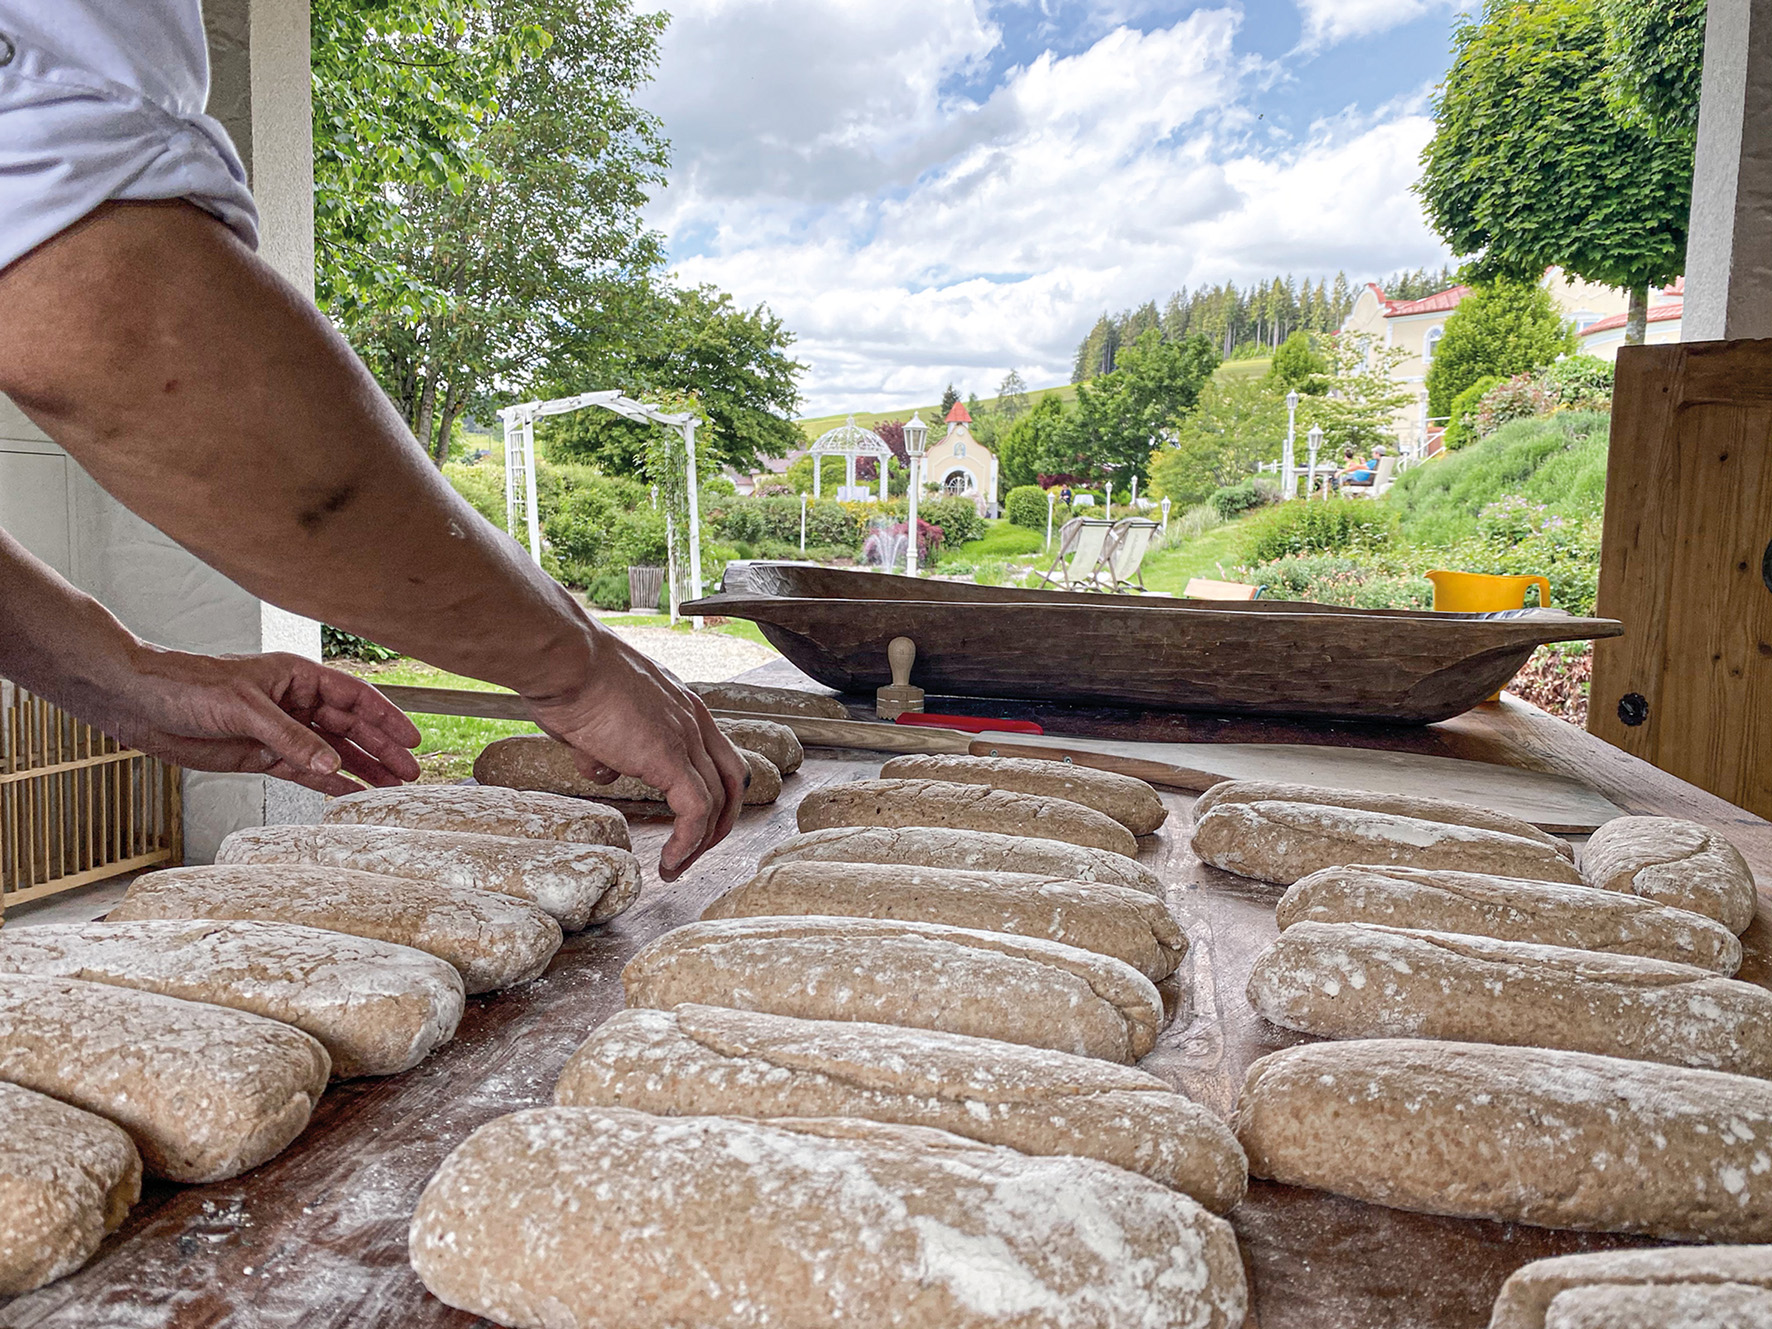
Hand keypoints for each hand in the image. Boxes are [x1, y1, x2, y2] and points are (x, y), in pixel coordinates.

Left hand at [102, 646, 421, 795]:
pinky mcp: (262, 756)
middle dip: (382, 750)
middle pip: (351, 728)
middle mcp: (295, 703)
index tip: (412, 739)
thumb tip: (333, 766)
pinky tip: (354, 796)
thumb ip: (291, 738)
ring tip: (393, 789)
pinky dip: (331, 785)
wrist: (139, 703)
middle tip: (410, 774)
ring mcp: (280, 731)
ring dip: (363, 770)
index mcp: (297, 676)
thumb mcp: (245, 709)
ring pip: (334, 753)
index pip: (355, 697)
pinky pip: (306, 772)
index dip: (386, 717)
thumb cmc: (187, 686)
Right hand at [520, 631, 748, 881]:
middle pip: (730, 780)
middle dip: (718, 824)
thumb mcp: (593, 718)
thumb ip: (605, 746)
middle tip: (693, 853)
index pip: (716, 755)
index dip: (711, 793)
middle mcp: (693, 718)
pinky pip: (695, 810)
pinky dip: (688, 842)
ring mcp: (685, 737)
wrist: (563, 657)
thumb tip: (605, 772)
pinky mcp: (669, 756)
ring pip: (717, 801)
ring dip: (700, 843)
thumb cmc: (566, 677)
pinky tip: (669, 862)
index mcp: (680, 705)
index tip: (689, 822)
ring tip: (675, 868)